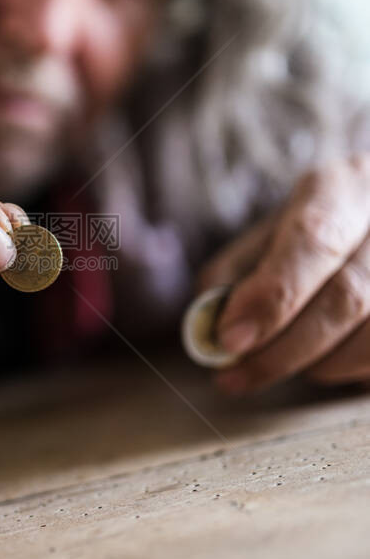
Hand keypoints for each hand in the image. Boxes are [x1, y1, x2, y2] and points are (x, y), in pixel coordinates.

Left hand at [197, 154, 369, 393]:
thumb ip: (238, 269)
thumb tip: (207, 320)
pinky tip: (328, 362)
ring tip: (283, 363)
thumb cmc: (324, 230)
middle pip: (347, 295)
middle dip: (284, 347)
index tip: (229, 338)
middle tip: (237, 372)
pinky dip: (352, 371)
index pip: (313, 239)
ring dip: (320, 365)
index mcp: (346, 186)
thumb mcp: (277, 230)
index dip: (270, 296)